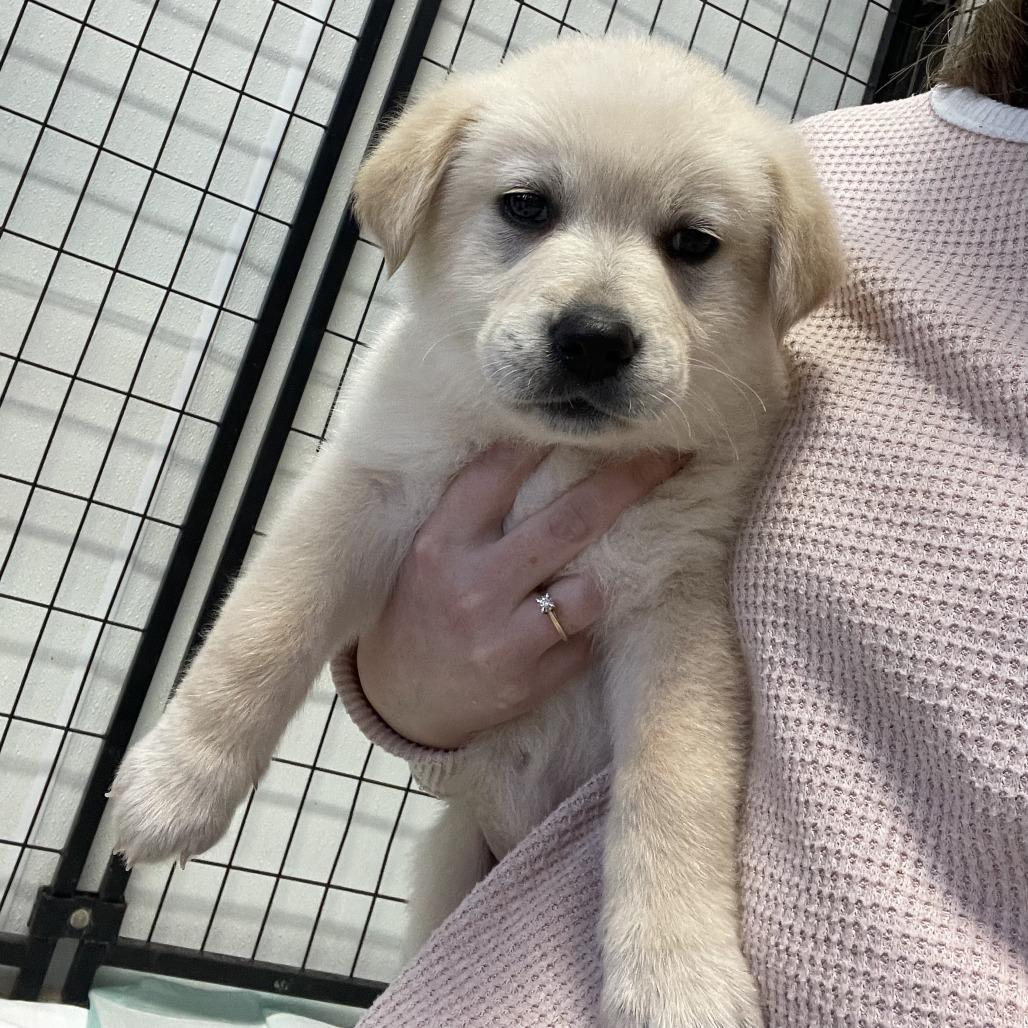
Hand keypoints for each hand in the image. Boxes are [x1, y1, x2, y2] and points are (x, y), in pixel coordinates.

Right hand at [356, 444, 690, 748]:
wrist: (402, 700)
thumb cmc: (423, 610)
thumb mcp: (431, 553)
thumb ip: (475, 513)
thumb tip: (543, 452)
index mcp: (442, 543)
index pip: (499, 474)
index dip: (549, 438)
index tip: (595, 419)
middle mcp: (472, 585)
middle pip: (569, 521)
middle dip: (627, 482)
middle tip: (667, 456)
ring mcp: (502, 638)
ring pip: (588, 592)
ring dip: (592, 586)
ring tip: (566, 594)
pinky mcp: (528, 680)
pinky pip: (582, 642)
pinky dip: (577, 635)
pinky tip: (549, 640)